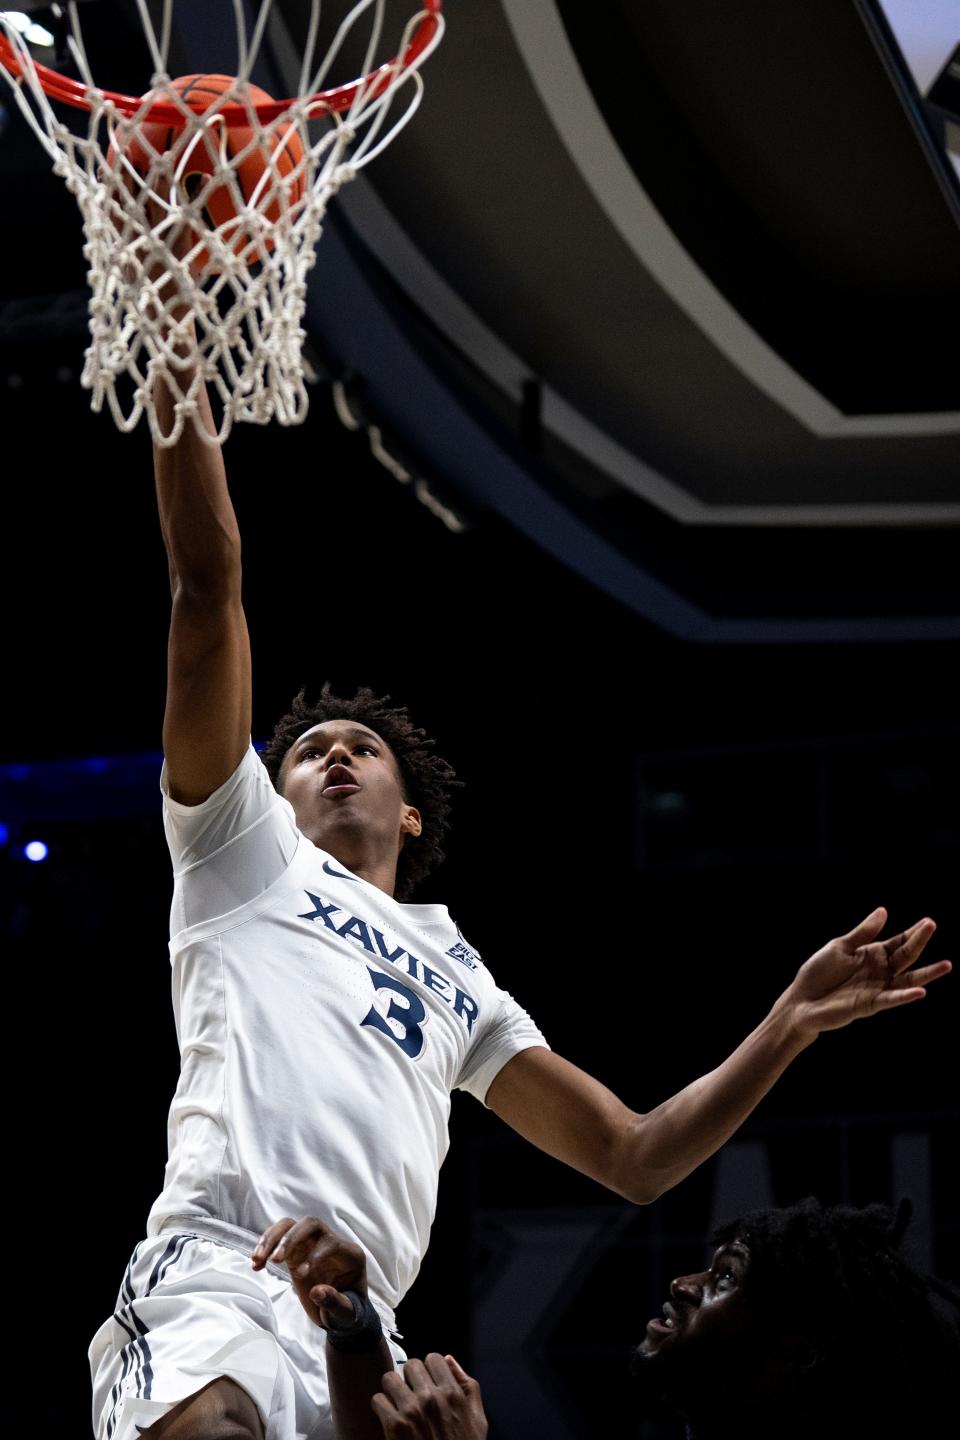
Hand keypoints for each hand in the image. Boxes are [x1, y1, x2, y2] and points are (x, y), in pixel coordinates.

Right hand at [252, 1215, 367, 1331]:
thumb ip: (334, 1302)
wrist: (339, 1314)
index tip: (300, 1274)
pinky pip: (279, 1238)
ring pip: (291, 1225)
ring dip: (272, 1239)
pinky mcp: (297, 1251)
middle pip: (310, 1224)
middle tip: (275, 1260)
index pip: (331, 1242)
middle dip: (290, 1238)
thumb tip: (316, 1291)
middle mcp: (331, 1242)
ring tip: (257, 1259)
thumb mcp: (345, 1313)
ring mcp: (312, 1244)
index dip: (315, 1255)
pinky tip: (256, 1263)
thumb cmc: (346, 1313)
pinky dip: (266, 1246)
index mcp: (349, 1255)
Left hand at [372, 1356, 487, 1439]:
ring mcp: (411, 1410)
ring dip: (393, 1389)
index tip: (427, 1380)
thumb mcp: (477, 1419)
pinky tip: (390, 1417)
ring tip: (397, 1401)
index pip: (433, 1358)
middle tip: (411, 1392)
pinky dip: (381, 1407)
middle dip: (410, 1377)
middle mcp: (431, 1397)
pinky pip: (378, 1400)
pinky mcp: (394, 1425)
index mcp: (452, 1393)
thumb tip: (449, 1359)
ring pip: (390, 1378)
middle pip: (411, 1365)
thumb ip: (468, 1385)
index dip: (429, 1369)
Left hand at [779, 908, 950, 1043]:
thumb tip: (884, 911)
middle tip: (932, 926)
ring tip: (946, 965)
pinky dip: (906, 996)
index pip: (898, 942)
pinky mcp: (870, 1005)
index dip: (912, 932)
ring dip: (927, 973)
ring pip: (908, 980)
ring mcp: (877, 988)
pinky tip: (921, 991)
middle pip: (905, 956)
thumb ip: (863, 933)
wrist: (801, 1000)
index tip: (928, 922)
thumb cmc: (818, 972)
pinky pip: (892, 999)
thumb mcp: (840, 946)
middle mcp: (879, 971)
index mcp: (872, 954)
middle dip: (919, 941)